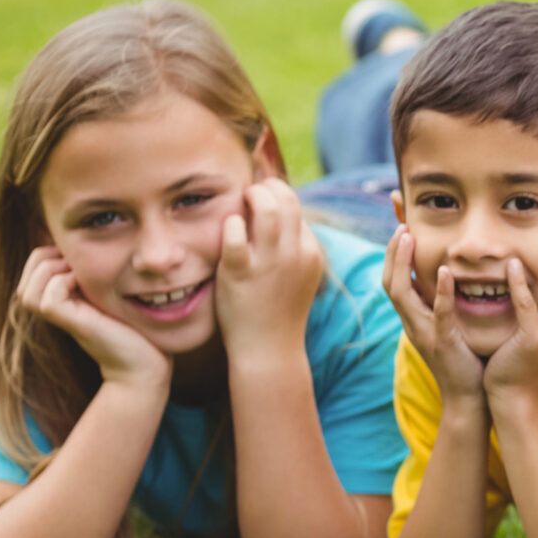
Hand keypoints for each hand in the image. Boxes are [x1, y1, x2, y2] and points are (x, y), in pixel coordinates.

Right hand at [17, 246, 169, 390]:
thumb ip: (97, 273)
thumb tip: (89, 245)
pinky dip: (61, 283)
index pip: (36, 262)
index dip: (52, 250)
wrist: (145, 364)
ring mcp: (61, 318)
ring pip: (28, 288)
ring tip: (78, 271)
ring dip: (51, 269)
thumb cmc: (136, 328)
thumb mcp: (113, 291)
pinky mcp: (72, 324)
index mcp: (61, 295)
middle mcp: (55, 307)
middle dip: (47, 256)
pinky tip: (83, 284)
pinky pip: (48, 298)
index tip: (79, 254)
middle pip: (29, 271)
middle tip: (77, 261)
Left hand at [215, 180, 323, 365]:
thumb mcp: (297, 275)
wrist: (269, 350)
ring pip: (267, 207)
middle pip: (287, 198)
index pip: (296, 207)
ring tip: (238, 203)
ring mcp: (269, 263)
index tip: (262, 201)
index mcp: (310, 252)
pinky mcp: (240, 272)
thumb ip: (291, 245)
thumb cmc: (277, 310)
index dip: (277, 197)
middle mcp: (295, 253)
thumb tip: (274, 211)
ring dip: (250, 196)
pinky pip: (234, 232)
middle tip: (249, 194)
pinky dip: (230, 223)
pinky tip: (227, 228)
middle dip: (265, 187)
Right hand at [383, 228, 485, 403]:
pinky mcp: (444, 342)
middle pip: (390, 282)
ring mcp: (425, 333)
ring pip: (402, 294)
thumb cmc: (465, 361)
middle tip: (401, 226)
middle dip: (392, 252)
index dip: (393, 255)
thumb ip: (443, 305)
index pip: (394, 281)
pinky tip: (443, 272)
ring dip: (403, 263)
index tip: (401, 227)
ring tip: (408, 237)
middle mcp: (413, 324)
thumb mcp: (448, 328)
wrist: (469, 399)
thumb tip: (448, 278)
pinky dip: (440, 291)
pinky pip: (438, 313)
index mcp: (414, 319)